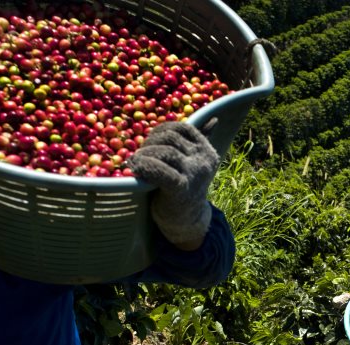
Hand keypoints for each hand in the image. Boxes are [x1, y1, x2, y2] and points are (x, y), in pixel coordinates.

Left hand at [128, 121, 219, 247]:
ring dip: (144, 154)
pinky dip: (144, 165)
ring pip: (164, 151)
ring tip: (135, 163)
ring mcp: (194, 174)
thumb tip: (214, 120)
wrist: (187, 221)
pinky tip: (136, 170)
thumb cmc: (186, 188)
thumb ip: (200, 142)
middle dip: (149, 143)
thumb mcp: (195, 163)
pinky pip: (159, 169)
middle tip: (139, 155)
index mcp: (207, 151)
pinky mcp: (181, 188)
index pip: (182, 127)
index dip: (161, 130)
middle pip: (170, 138)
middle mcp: (204, 160)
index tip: (151, 142)